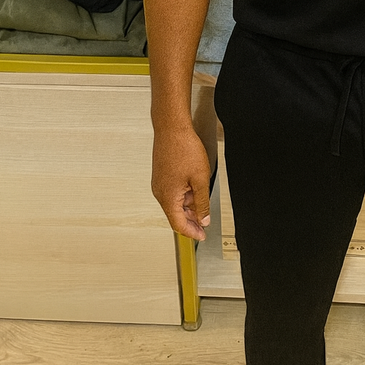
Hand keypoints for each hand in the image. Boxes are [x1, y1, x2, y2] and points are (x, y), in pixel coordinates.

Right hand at [152, 125, 211, 240]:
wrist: (171, 128)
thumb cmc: (183, 148)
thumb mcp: (200, 179)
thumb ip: (202, 202)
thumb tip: (203, 219)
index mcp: (168, 197)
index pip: (179, 224)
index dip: (192, 232)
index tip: (202, 236)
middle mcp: (160, 193)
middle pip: (175, 215)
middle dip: (191, 220)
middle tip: (205, 224)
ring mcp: (159, 183)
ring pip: (175, 203)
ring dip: (189, 206)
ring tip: (203, 202)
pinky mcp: (161, 176)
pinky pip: (173, 192)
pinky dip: (184, 195)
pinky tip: (195, 189)